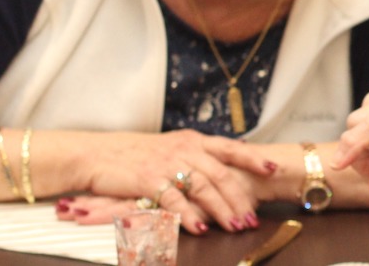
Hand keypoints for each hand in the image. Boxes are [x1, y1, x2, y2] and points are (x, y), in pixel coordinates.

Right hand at [74, 129, 275, 234]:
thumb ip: (194, 156)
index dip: (253, 159)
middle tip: (253, 218)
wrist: (96, 153)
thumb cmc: (133, 154)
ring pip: (204, 187)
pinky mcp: (149, 179)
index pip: (230, 148)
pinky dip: (189, 215)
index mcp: (192, 140)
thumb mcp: (169, 148)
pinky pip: (175, 199)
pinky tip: (199, 228)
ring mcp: (168, 163)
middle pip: (221, 174)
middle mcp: (184, 149)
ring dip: (222, 210)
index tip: (273, 169)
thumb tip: (221, 169)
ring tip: (235, 226)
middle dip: (240, 198)